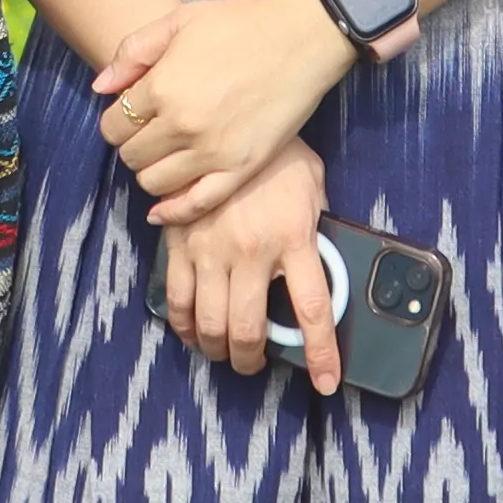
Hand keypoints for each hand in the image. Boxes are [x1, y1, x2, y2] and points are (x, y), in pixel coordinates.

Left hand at [94, 0, 354, 224]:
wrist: (300, 40)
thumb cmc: (240, 25)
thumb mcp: (179, 21)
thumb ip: (133, 52)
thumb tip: (100, 87)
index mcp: (162, 87)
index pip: (114, 125)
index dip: (116, 122)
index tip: (131, 117)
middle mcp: (181, 125)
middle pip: (131, 156)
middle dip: (132, 147)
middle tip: (149, 135)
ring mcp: (211, 152)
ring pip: (154, 183)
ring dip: (151, 173)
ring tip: (165, 158)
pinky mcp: (240, 169)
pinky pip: (194, 204)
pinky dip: (173, 211)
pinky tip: (163, 209)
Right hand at [163, 141, 335, 387]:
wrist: (223, 120)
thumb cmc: (277, 153)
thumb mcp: (312, 186)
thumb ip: (315, 228)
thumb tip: (322, 262)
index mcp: (294, 238)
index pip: (312, 310)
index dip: (320, 354)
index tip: (324, 382)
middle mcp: (252, 252)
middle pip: (249, 331)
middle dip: (251, 360)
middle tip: (254, 363)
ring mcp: (211, 251)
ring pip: (210, 324)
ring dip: (218, 349)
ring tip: (225, 351)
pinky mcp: (180, 244)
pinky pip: (177, 300)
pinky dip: (184, 326)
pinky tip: (192, 332)